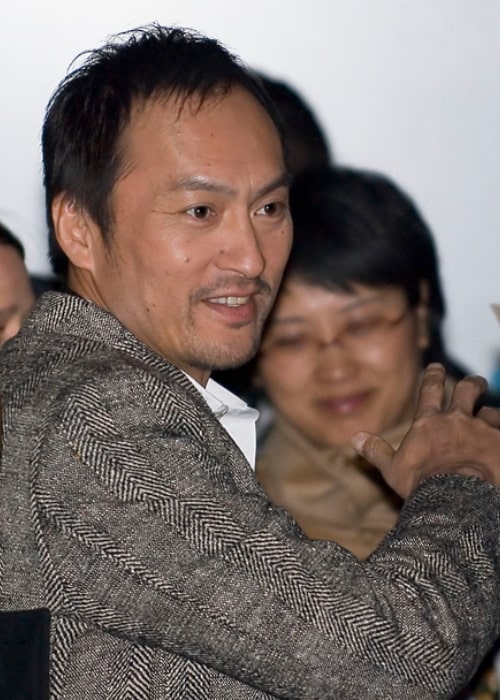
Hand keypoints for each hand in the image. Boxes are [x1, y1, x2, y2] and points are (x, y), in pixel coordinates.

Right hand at [352, 363, 499, 498]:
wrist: (458, 498)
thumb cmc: (422, 484)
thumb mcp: (392, 469)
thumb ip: (376, 450)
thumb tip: (356, 438)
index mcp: (428, 422)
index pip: (430, 388)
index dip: (433, 375)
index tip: (436, 367)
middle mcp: (457, 420)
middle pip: (468, 390)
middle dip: (473, 384)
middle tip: (477, 384)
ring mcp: (482, 430)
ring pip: (491, 413)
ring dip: (491, 416)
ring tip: (493, 420)